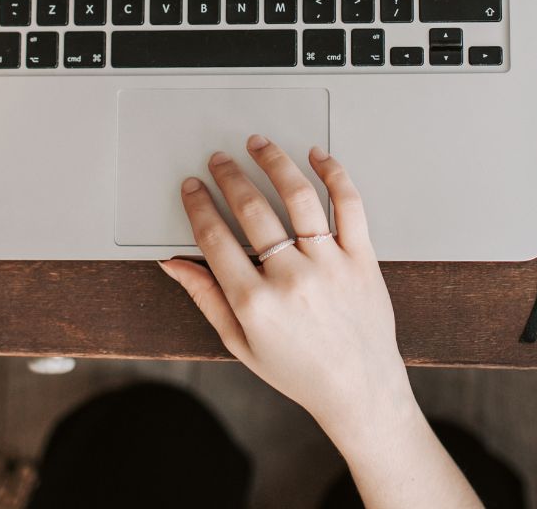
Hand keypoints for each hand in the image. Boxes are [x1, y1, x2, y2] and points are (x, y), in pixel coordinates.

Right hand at [158, 136, 417, 443]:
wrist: (358, 389)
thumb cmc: (300, 371)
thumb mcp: (240, 343)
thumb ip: (205, 297)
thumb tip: (174, 264)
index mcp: (255, 302)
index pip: (215, 237)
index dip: (198, 205)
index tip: (193, 188)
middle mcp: (292, 278)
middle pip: (252, 210)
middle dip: (229, 177)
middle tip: (219, 161)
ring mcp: (330, 265)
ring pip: (299, 197)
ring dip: (274, 163)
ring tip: (259, 145)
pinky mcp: (362, 258)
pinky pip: (349, 205)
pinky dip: (334, 174)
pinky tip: (318, 157)